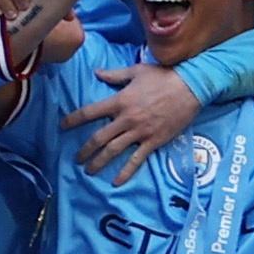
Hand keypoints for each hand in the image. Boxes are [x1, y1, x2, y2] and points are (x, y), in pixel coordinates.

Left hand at [61, 57, 203, 180]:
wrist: (191, 87)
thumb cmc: (163, 76)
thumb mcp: (136, 71)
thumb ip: (114, 74)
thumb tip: (96, 72)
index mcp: (120, 101)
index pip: (90, 112)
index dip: (74, 120)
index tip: (62, 126)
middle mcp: (126, 119)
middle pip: (99, 138)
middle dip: (85, 150)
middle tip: (76, 159)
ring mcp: (140, 132)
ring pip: (114, 151)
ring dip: (99, 162)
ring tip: (89, 171)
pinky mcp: (153, 141)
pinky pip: (136, 160)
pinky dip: (125, 172)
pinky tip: (116, 182)